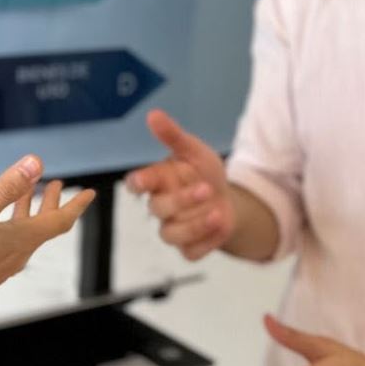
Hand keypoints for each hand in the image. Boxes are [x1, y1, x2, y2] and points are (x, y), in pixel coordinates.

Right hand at [0, 154, 96, 323]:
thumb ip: (6, 188)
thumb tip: (36, 164)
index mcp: (20, 240)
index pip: (59, 221)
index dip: (77, 205)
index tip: (90, 193)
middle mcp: (16, 255)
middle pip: (45, 227)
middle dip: (53, 203)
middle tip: (57, 184)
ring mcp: (2, 265)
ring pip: (27, 234)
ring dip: (32, 212)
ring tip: (30, 193)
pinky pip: (12, 243)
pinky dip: (16, 223)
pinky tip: (0, 219)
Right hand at [125, 108, 235, 259]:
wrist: (229, 199)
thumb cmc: (203, 173)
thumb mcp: (194, 151)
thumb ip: (173, 136)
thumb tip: (153, 114)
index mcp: (158, 181)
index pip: (136, 184)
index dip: (138, 183)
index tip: (144, 179)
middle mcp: (161, 206)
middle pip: (157, 209)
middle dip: (182, 201)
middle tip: (206, 189)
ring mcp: (174, 229)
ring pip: (171, 235)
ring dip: (195, 225)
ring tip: (218, 212)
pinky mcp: (189, 247)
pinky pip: (191, 251)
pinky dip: (207, 241)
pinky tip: (220, 227)